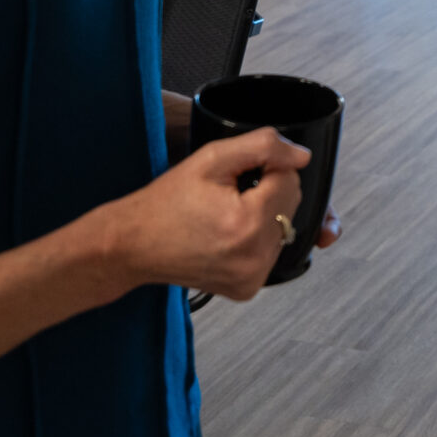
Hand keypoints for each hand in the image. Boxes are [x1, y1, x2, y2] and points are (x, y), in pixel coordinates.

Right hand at [109, 128, 308, 301]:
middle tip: (228, 194)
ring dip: (265, 216)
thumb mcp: (212, 159)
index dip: (267, 168)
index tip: (238, 174)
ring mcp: (252, 278)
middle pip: (291, 206)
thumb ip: (264, 148)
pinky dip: (257, 238)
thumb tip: (301, 156)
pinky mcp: (248, 288)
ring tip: (226, 214)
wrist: (134, 245)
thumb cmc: (166, 204)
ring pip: (284, 228)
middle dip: (267, 193)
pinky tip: (229, 233)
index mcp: (249, 224)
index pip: (291, 180)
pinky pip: (271, 251)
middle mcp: (255, 258)